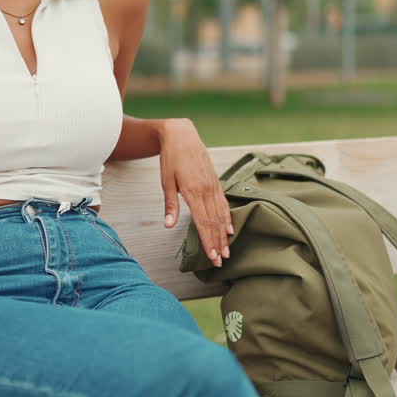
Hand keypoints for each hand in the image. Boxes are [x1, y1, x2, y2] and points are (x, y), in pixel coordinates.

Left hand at [158, 118, 232, 266]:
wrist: (182, 136)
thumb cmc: (171, 159)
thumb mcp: (166, 181)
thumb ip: (170, 204)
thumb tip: (168, 225)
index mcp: (193, 191)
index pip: (203, 222)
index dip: (208, 241)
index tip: (212, 257)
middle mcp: (206, 190)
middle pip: (214, 222)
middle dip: (218, 243)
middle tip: (221, 261)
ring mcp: (213, 186)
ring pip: (221, 214)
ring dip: (224, 234)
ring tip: (227, 250)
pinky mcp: (215, 182)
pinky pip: (223, 203)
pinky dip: (227, 217)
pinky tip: (230, 228)